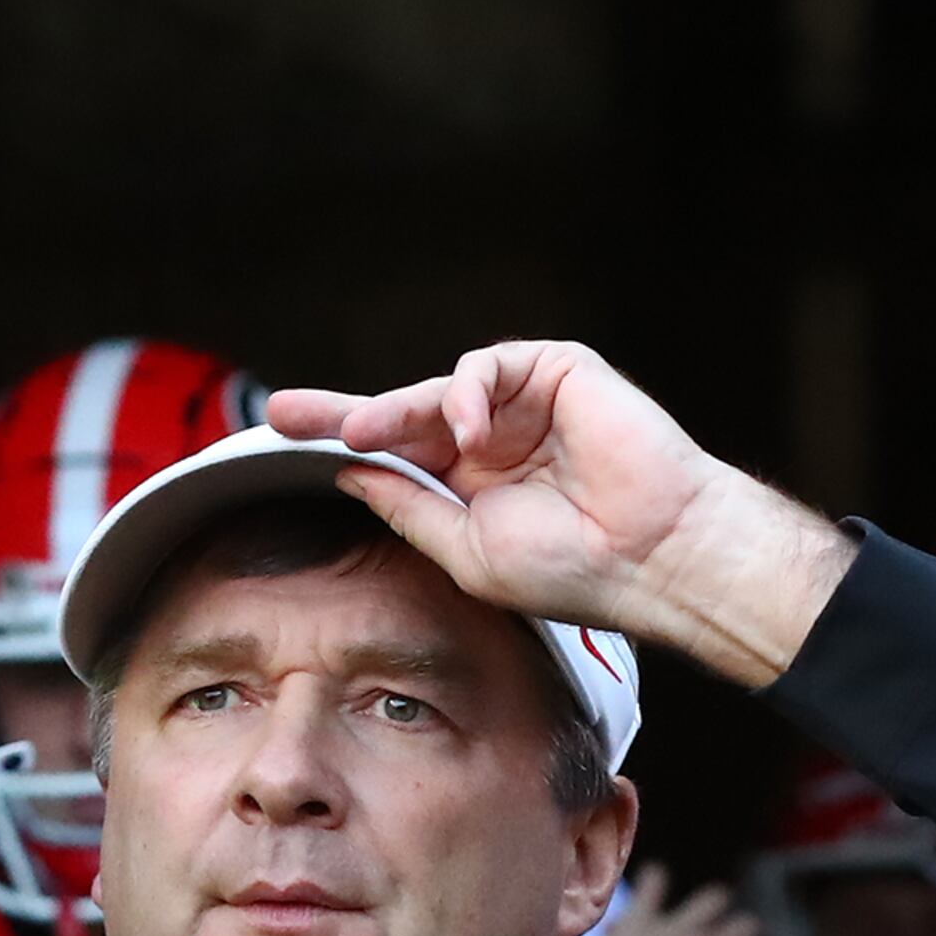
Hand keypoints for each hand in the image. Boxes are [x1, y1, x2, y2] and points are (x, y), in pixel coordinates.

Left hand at [269, 342, 853, 687]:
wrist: (654, 554)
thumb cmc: (573, 568)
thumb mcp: (466, 550)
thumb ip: (409, 507)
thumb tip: (352, 473)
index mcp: (476, 491)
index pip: (399, 460)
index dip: (345, 446)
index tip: (282, 440)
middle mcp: (496, 445)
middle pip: (404, 415)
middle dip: (344, 413)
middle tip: (283, 411)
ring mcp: (526, 407)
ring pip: (438, 390)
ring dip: (396, 409)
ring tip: (363, 432)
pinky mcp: (558, 373)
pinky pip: (488, 367)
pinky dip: (464, 393)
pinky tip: (465, 432)